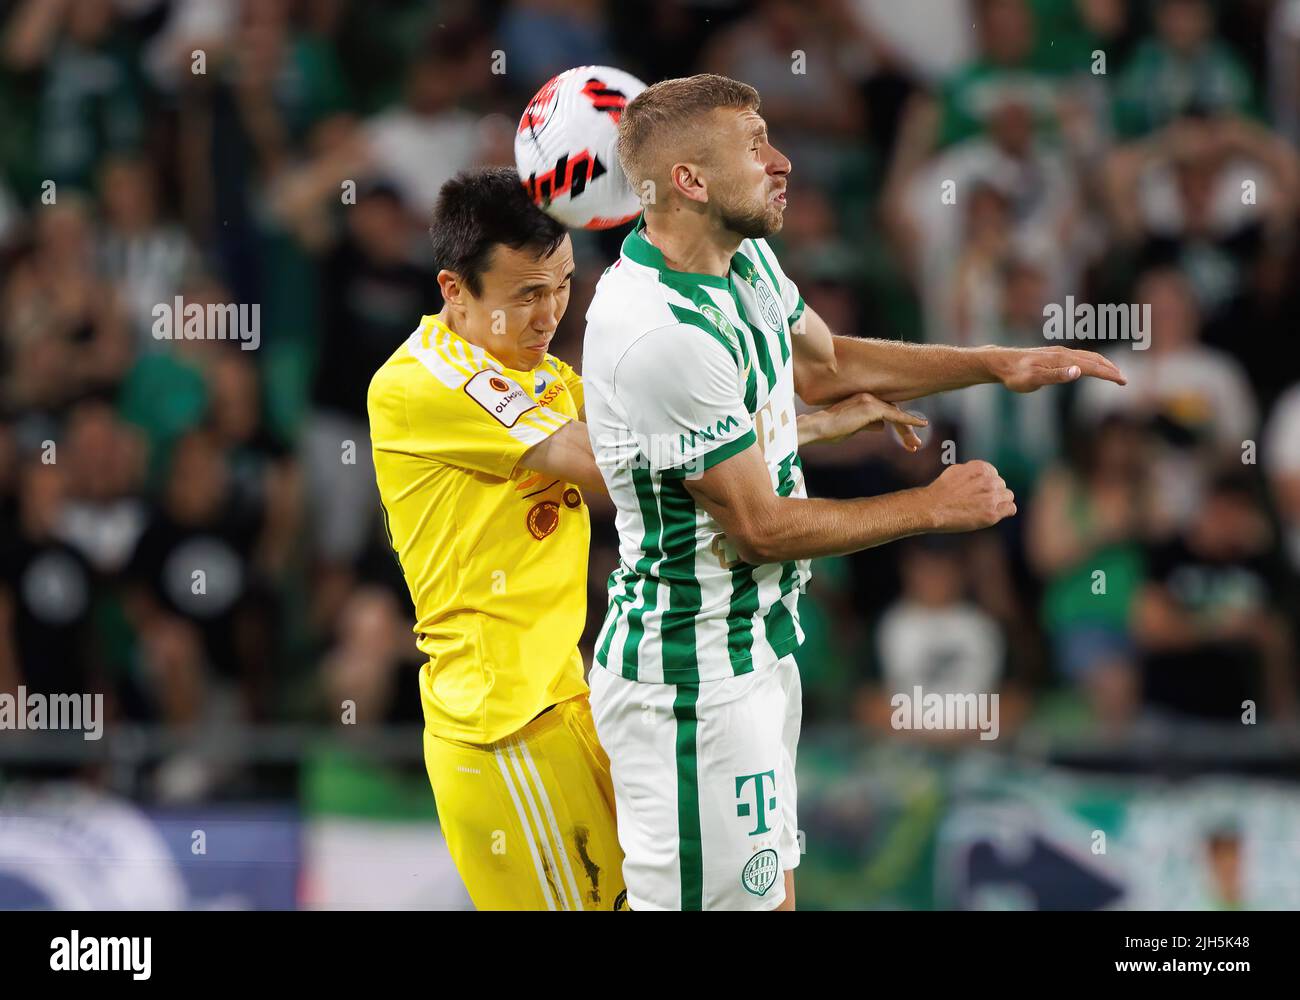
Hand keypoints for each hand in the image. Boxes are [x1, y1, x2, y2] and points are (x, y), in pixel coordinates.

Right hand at [802, 391, 927, 449]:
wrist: (818, 428)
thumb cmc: (830, 430)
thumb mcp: (853, 427)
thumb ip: (868, 424)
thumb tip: (882, 426)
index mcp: (862, 399)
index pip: (885, 410)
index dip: (897, 425)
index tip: (906, 439)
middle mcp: (868, 395)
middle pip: (893, 412)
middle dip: (905, 429)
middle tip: (914, 445)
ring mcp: (870, 399)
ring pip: (896, 414)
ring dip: (907, 430)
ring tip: (915, 445)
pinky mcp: (871, 407)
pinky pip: (895, 415)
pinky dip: (909, 420)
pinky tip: (921, 425)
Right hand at [924, 460, 1016, 531]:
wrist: (931, 508)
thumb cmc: (940, 491)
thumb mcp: (956, 470)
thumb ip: (973, 470)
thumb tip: (986, 472)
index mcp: (981, 468)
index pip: (994, 474)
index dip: (986, 483)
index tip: (977, 491)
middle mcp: (988, 481)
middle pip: (1001, 485)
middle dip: (993, 492)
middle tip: (978, 501)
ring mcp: (991, 498)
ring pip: (1008, 496)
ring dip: (999, 502)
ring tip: (985, 508)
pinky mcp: (991, 514)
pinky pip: (1011, 509)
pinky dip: (1005, 511)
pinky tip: (993, 514)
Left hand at [988, 347, 1126, 392]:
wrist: (1001, 363)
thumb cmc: (1015, 375)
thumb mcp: (1033, 380)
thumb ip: (1056, 376)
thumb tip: (1078, 372)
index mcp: (1062, 360)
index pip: (1091, 367)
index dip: (1108, 374)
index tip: (1122, 381)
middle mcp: (1063, 353)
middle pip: (1093, 360)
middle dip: (1110, 369)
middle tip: (1124, 380)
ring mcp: (1059, 353)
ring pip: (1087, 356)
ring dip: (1102, 364)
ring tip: (1113, 373)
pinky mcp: (1054, 355)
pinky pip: (1079, 356)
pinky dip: (1091, 361)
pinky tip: (1090, 367)